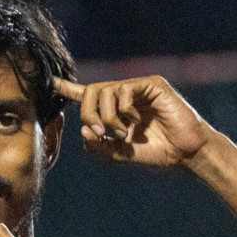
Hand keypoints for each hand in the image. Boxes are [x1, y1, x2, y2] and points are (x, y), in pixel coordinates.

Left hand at [53, 75, 215, 167]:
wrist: (185, 153)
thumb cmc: (158, 152)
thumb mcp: (122, 154)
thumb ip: (101, 145)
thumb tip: (84, 132)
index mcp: (117, 109)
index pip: (89, 95)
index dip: (69, 89)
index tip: (52, 82)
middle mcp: (126, 95)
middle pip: (91, 92)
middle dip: (88, 113)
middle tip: (99, 132)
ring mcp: (138, 88)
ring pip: (105, 92)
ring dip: (108, 117)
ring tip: (123, 133)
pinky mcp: (151, 84)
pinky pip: (123, 90)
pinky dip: (124, 110)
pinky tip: (136, 122)